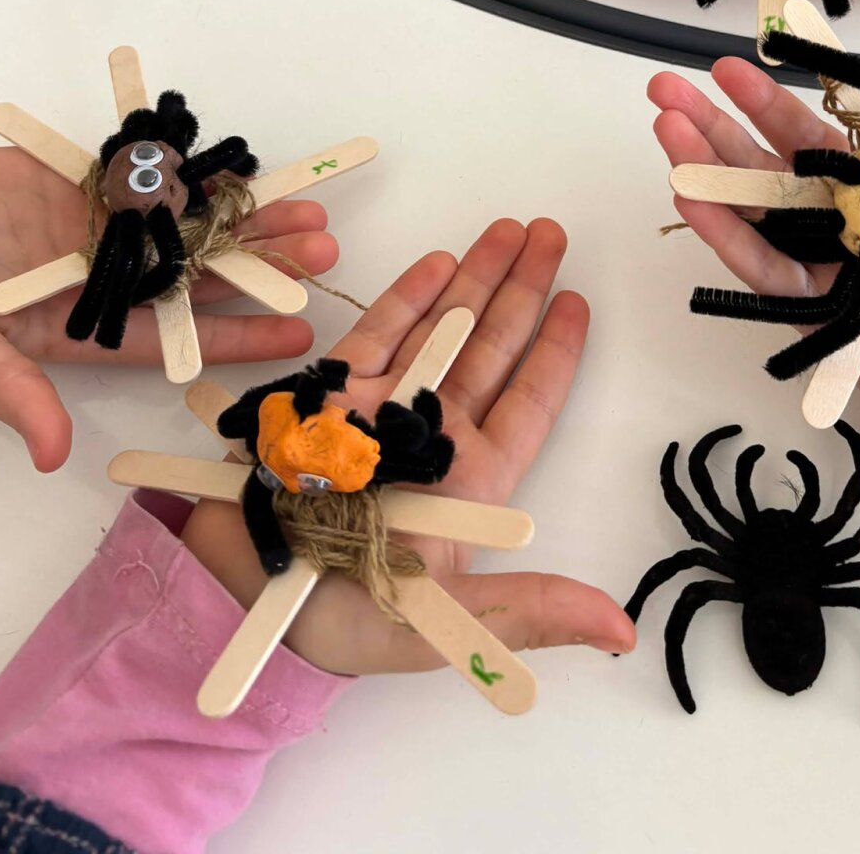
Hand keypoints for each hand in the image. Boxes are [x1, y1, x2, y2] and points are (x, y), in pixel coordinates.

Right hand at [0, 147, 336, 471]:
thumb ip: (10, 393)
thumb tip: (50, 457)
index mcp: (83, 329)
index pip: (177, 338)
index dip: (238, 335)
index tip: (300, 333)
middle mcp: (104, 279)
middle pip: (197, 275)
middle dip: (260, 266)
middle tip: (323, 254)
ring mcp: (97, 225)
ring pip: (187, 223)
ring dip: (244, 217)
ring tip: (307, 211)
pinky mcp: (81, 177)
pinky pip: (149, 175)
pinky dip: (195, 171)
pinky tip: (245, 168)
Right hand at [181, 217, 636, 669]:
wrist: (237, 601)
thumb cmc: (343, 624)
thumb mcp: (447, 623)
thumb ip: (530, 611)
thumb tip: (621, 630)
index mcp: (468, 484)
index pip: (527, 403)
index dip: (556, 352)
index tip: (579, 300)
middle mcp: (430, 436)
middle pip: (490, 348)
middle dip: (521, 289)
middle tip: (550, 232)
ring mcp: (379, 409)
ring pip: (440, 329)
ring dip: (474, 279)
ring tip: (508, 229)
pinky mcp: (327, 394)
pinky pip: (377, 333)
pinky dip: (407, 296)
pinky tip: (439, 260)